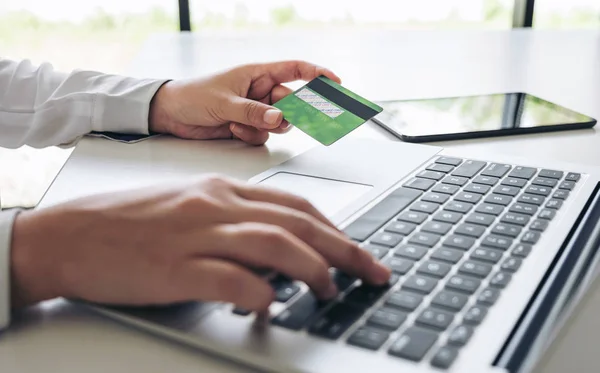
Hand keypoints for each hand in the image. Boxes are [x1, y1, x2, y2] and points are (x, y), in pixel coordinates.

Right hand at [11, 176, 388, 311]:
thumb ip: (232, 220)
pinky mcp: (176, 269)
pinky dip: (261, 294)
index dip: (334, 227)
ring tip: (332, 290)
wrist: (69, 234)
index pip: (294, 204)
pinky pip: (232, 280)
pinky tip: (272, 306)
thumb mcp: (189, 207)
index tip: (356, 248)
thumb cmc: (128, 222)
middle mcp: (216, 206)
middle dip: (345, 248)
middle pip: (298, 223)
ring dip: (313, 268)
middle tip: (374, 271)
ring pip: (275, 244)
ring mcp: (197, 235)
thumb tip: (276, 247)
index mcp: (221, 190)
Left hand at [148, 60, 340, 144]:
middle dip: (290, 113)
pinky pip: (264, 135)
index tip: (335, 82)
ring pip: (279, 123)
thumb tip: (278, 118)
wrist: (171, 113)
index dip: (317, 74)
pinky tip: (232, 129)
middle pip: (292, 102)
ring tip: (242, 124)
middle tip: (287, 120)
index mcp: (257, 73)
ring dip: (265, 127)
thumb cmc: (193, 95)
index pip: (295, 70)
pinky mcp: (248, 126)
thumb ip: (253, 112)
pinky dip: (251, 136)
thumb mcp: (224, 102)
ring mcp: (256, 110)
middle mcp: (260, 91)